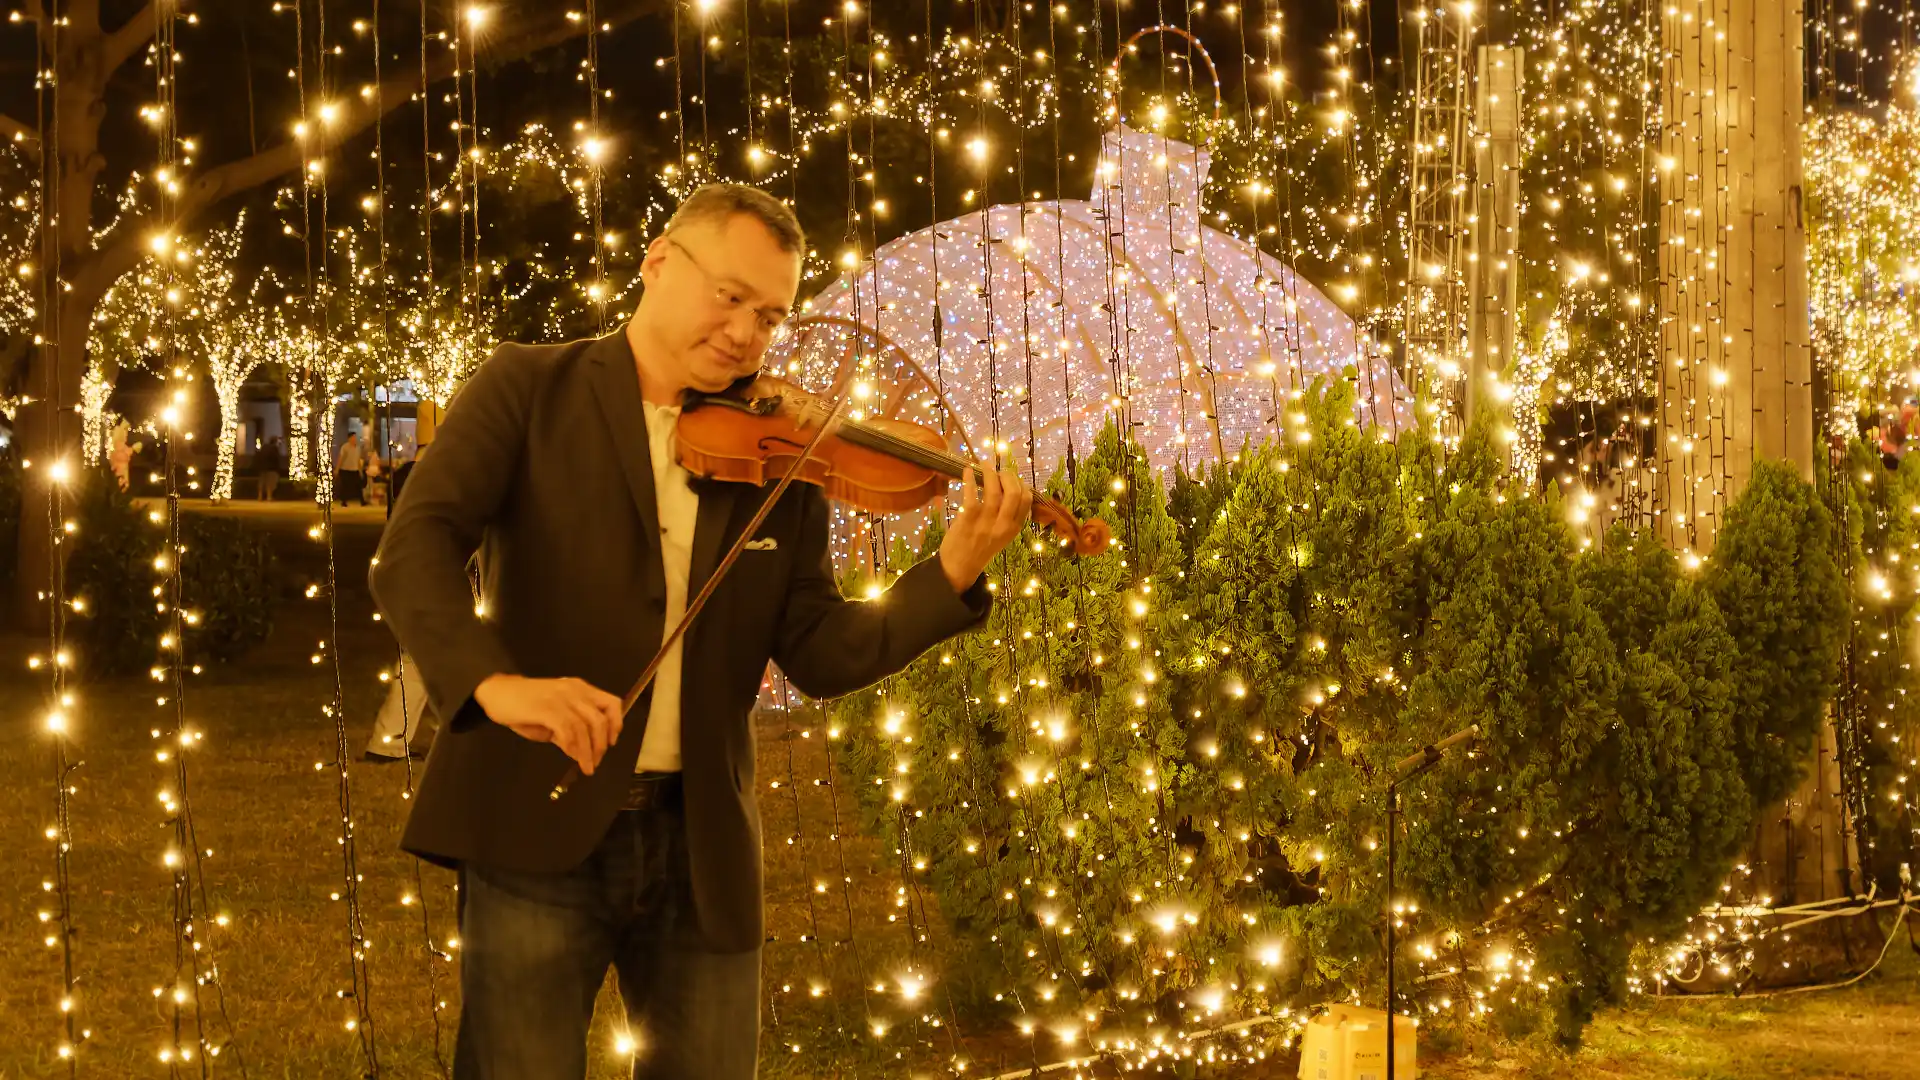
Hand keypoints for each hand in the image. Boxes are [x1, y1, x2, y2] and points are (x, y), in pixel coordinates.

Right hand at [473, 674, 624, 775]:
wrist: (497, 692)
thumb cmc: (524, 705)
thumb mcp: (553, 714)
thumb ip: (569, 728)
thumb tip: (581, 749)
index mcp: (580, 689)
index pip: (611, 703)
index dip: (615, 725)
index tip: (611, 743)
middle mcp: (574, 691)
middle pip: (600, 719)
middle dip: (601, 745)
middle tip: (595, 761)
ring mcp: (560, 698)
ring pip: (584, 727)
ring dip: (587, 751)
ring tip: (586, 766)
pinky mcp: (546, 708)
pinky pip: (567, 729)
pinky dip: (572, 746)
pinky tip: (571, 756)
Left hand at [939, 455, 1032, 592]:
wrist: (959, 568)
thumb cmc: (980, 549)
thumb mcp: (1002, 536)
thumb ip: (1008, 516)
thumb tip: (1009, 488)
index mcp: (1014, 528)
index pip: (1027, 500)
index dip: (1021, 483)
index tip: (1012, 478)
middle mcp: (1003, 525)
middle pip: (1014, 492)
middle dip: (1008, 475)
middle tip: (999, 470)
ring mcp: (986, 522)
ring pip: (994, 490)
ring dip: (989, 473)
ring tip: (984, 465)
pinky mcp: (968, 520)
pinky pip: (972, 494)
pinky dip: (970, 479)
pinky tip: (967, 471)